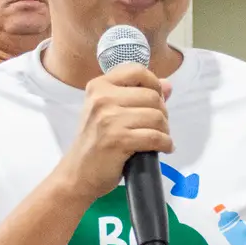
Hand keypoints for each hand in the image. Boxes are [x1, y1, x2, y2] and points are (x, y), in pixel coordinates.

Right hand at [55, 64, 172, 203]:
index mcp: (99, 86)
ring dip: (164, 130)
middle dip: (162, 112)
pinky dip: (165, 144)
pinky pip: (155, 137)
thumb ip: (137, 95)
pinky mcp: (118, 140)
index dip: (153, 84)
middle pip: (152, 96)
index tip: (155, 101)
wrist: (77, 173)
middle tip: (158, 126)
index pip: (137, 71)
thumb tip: (167, 86)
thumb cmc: (95, 142)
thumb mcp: (109, 112)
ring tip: (159, 138)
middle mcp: (102, 98)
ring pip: (156, 117)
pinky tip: (164, 148)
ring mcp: (109, 119)